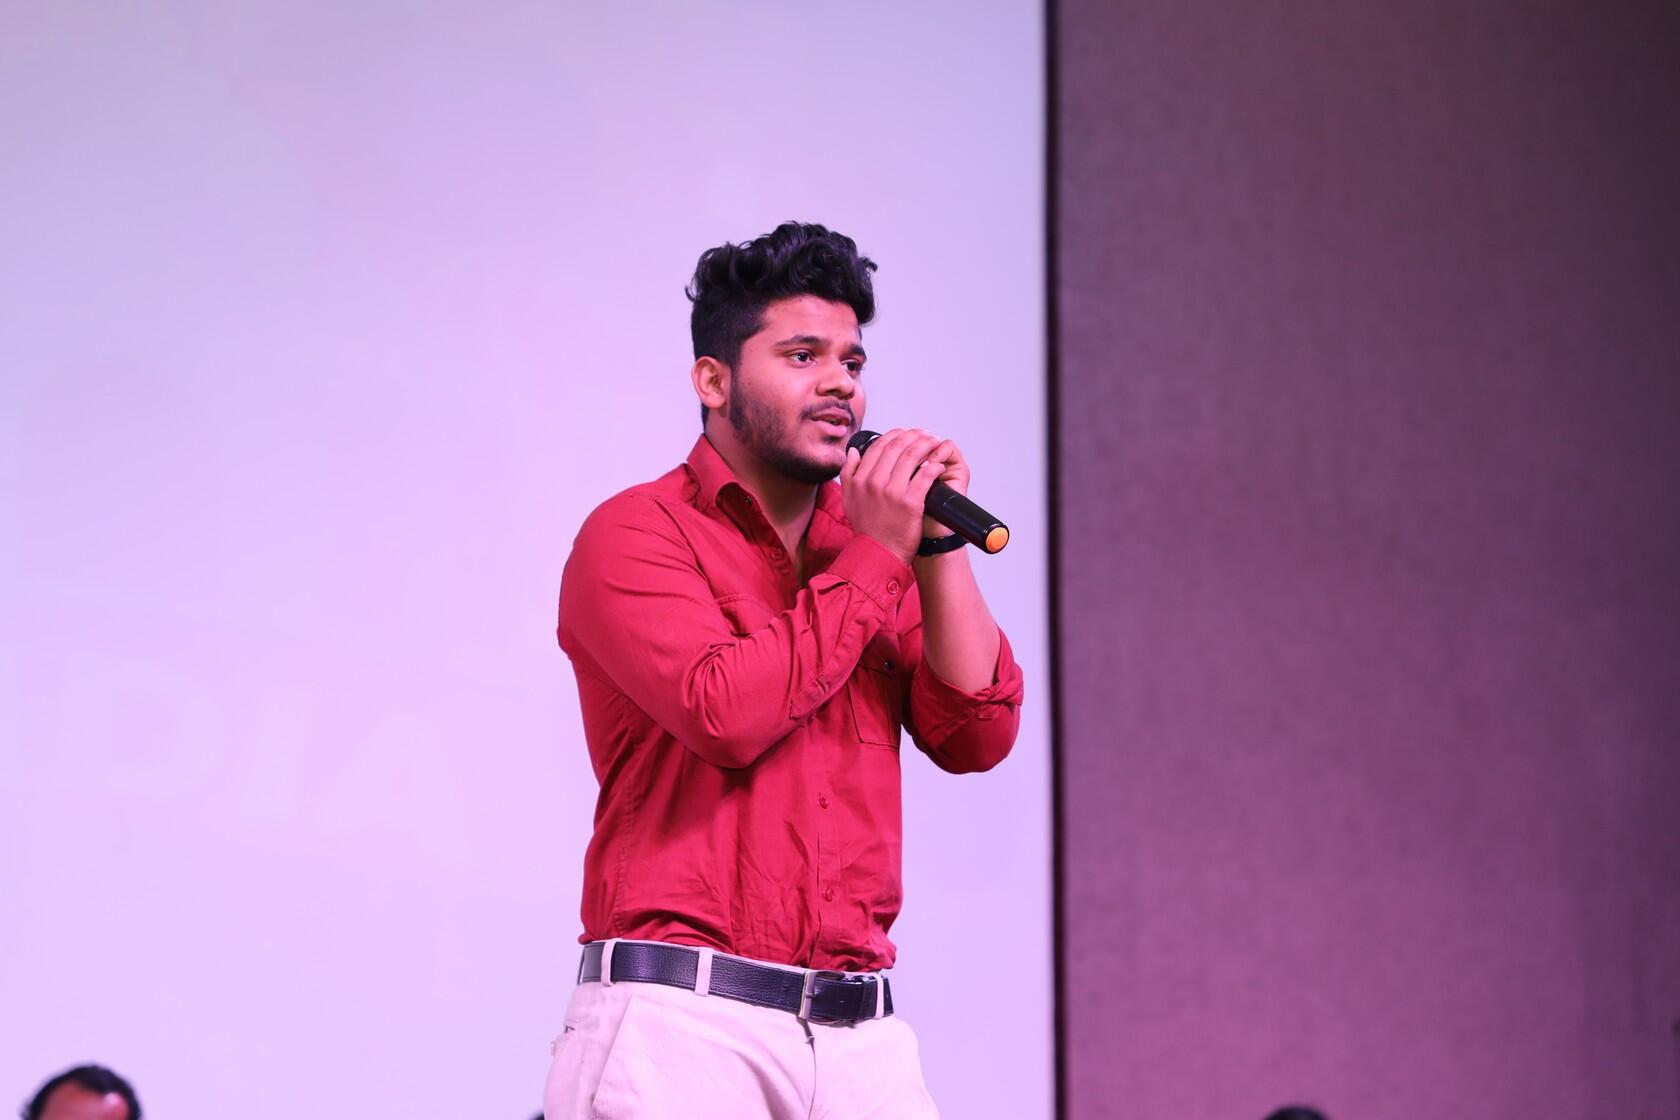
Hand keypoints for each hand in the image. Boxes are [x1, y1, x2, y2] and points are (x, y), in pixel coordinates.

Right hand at [840, 428, 968, 563]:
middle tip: (926, 435)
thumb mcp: (849, 499)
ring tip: (936, 443)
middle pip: (898, 446)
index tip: (908, 433)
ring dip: (927, 445)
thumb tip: (853, 451)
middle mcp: (874, 482)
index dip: (896, 434)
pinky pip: (925, 475)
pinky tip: (938, 464)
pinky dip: (934, 466)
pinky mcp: (910, 502)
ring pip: (913, 456)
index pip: (879, 445)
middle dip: (915, 435)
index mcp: (860, 478)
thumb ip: (848, 473)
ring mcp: (893, 492)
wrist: (879, 553)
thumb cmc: (867, 528)